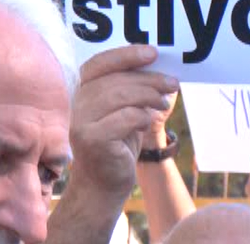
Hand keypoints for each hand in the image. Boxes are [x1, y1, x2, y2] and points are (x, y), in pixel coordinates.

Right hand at [67, 45, 177, 201]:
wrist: (104, 185)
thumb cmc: (117, 147)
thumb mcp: (124, 114)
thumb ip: (131, 92)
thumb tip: (158, 70)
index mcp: (81, 92)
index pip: (99, 64)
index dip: (126, 55)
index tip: (153, 53)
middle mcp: (76, 104)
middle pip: (115, 80)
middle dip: (148, 79)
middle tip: (173, 83)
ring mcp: (81, 122)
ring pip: (119, 97)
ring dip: (148, 96)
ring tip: (165, 102)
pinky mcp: (92, 139)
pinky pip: (124, 118)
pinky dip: (142, 116)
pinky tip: (151, 120)